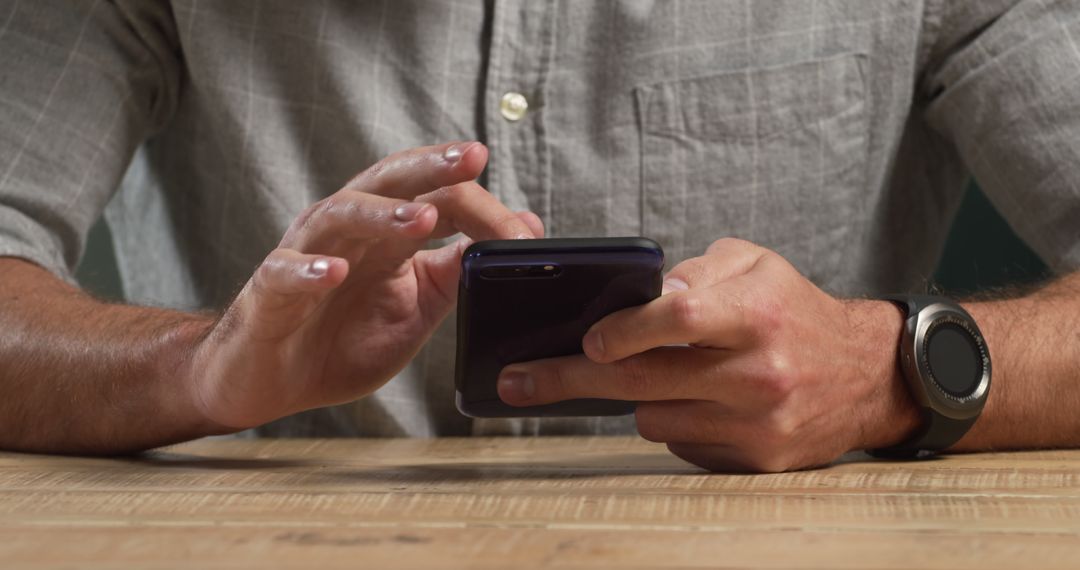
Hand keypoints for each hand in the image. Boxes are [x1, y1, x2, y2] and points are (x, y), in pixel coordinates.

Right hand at [189, 142, 543, 429]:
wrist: (271, 381)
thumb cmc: (343, 338)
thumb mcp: (417, 308)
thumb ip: (460, 272)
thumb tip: (523, 230)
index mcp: (387, 234)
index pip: (439, 198)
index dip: (482, 211)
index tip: (525, 232)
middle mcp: (348, 232)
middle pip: (389, 181)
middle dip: (432, 166)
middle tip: (473, 157)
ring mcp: (306, 257)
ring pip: (339, 214)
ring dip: (381, 213)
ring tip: (421, 218)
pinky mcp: (269, 294)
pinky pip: (285, 273)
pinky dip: (309, 270)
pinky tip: (334, 272)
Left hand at [497, 238, 919, 471]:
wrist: (867, 374)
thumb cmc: (796, 311)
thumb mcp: (755, 265)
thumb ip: (695, 273)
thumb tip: (638, 296)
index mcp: (756, 313)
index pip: (677, 319)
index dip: (624, 330)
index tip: (587, 339)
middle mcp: (757, 372)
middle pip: (643, 380)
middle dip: (570, 380)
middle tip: (518, 381)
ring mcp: (757, 423)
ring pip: (653, 418)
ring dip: (639, 396)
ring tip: (661, 374)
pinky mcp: (757, 461)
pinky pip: (681, 444)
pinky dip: (675, 422)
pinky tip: (698, 402)